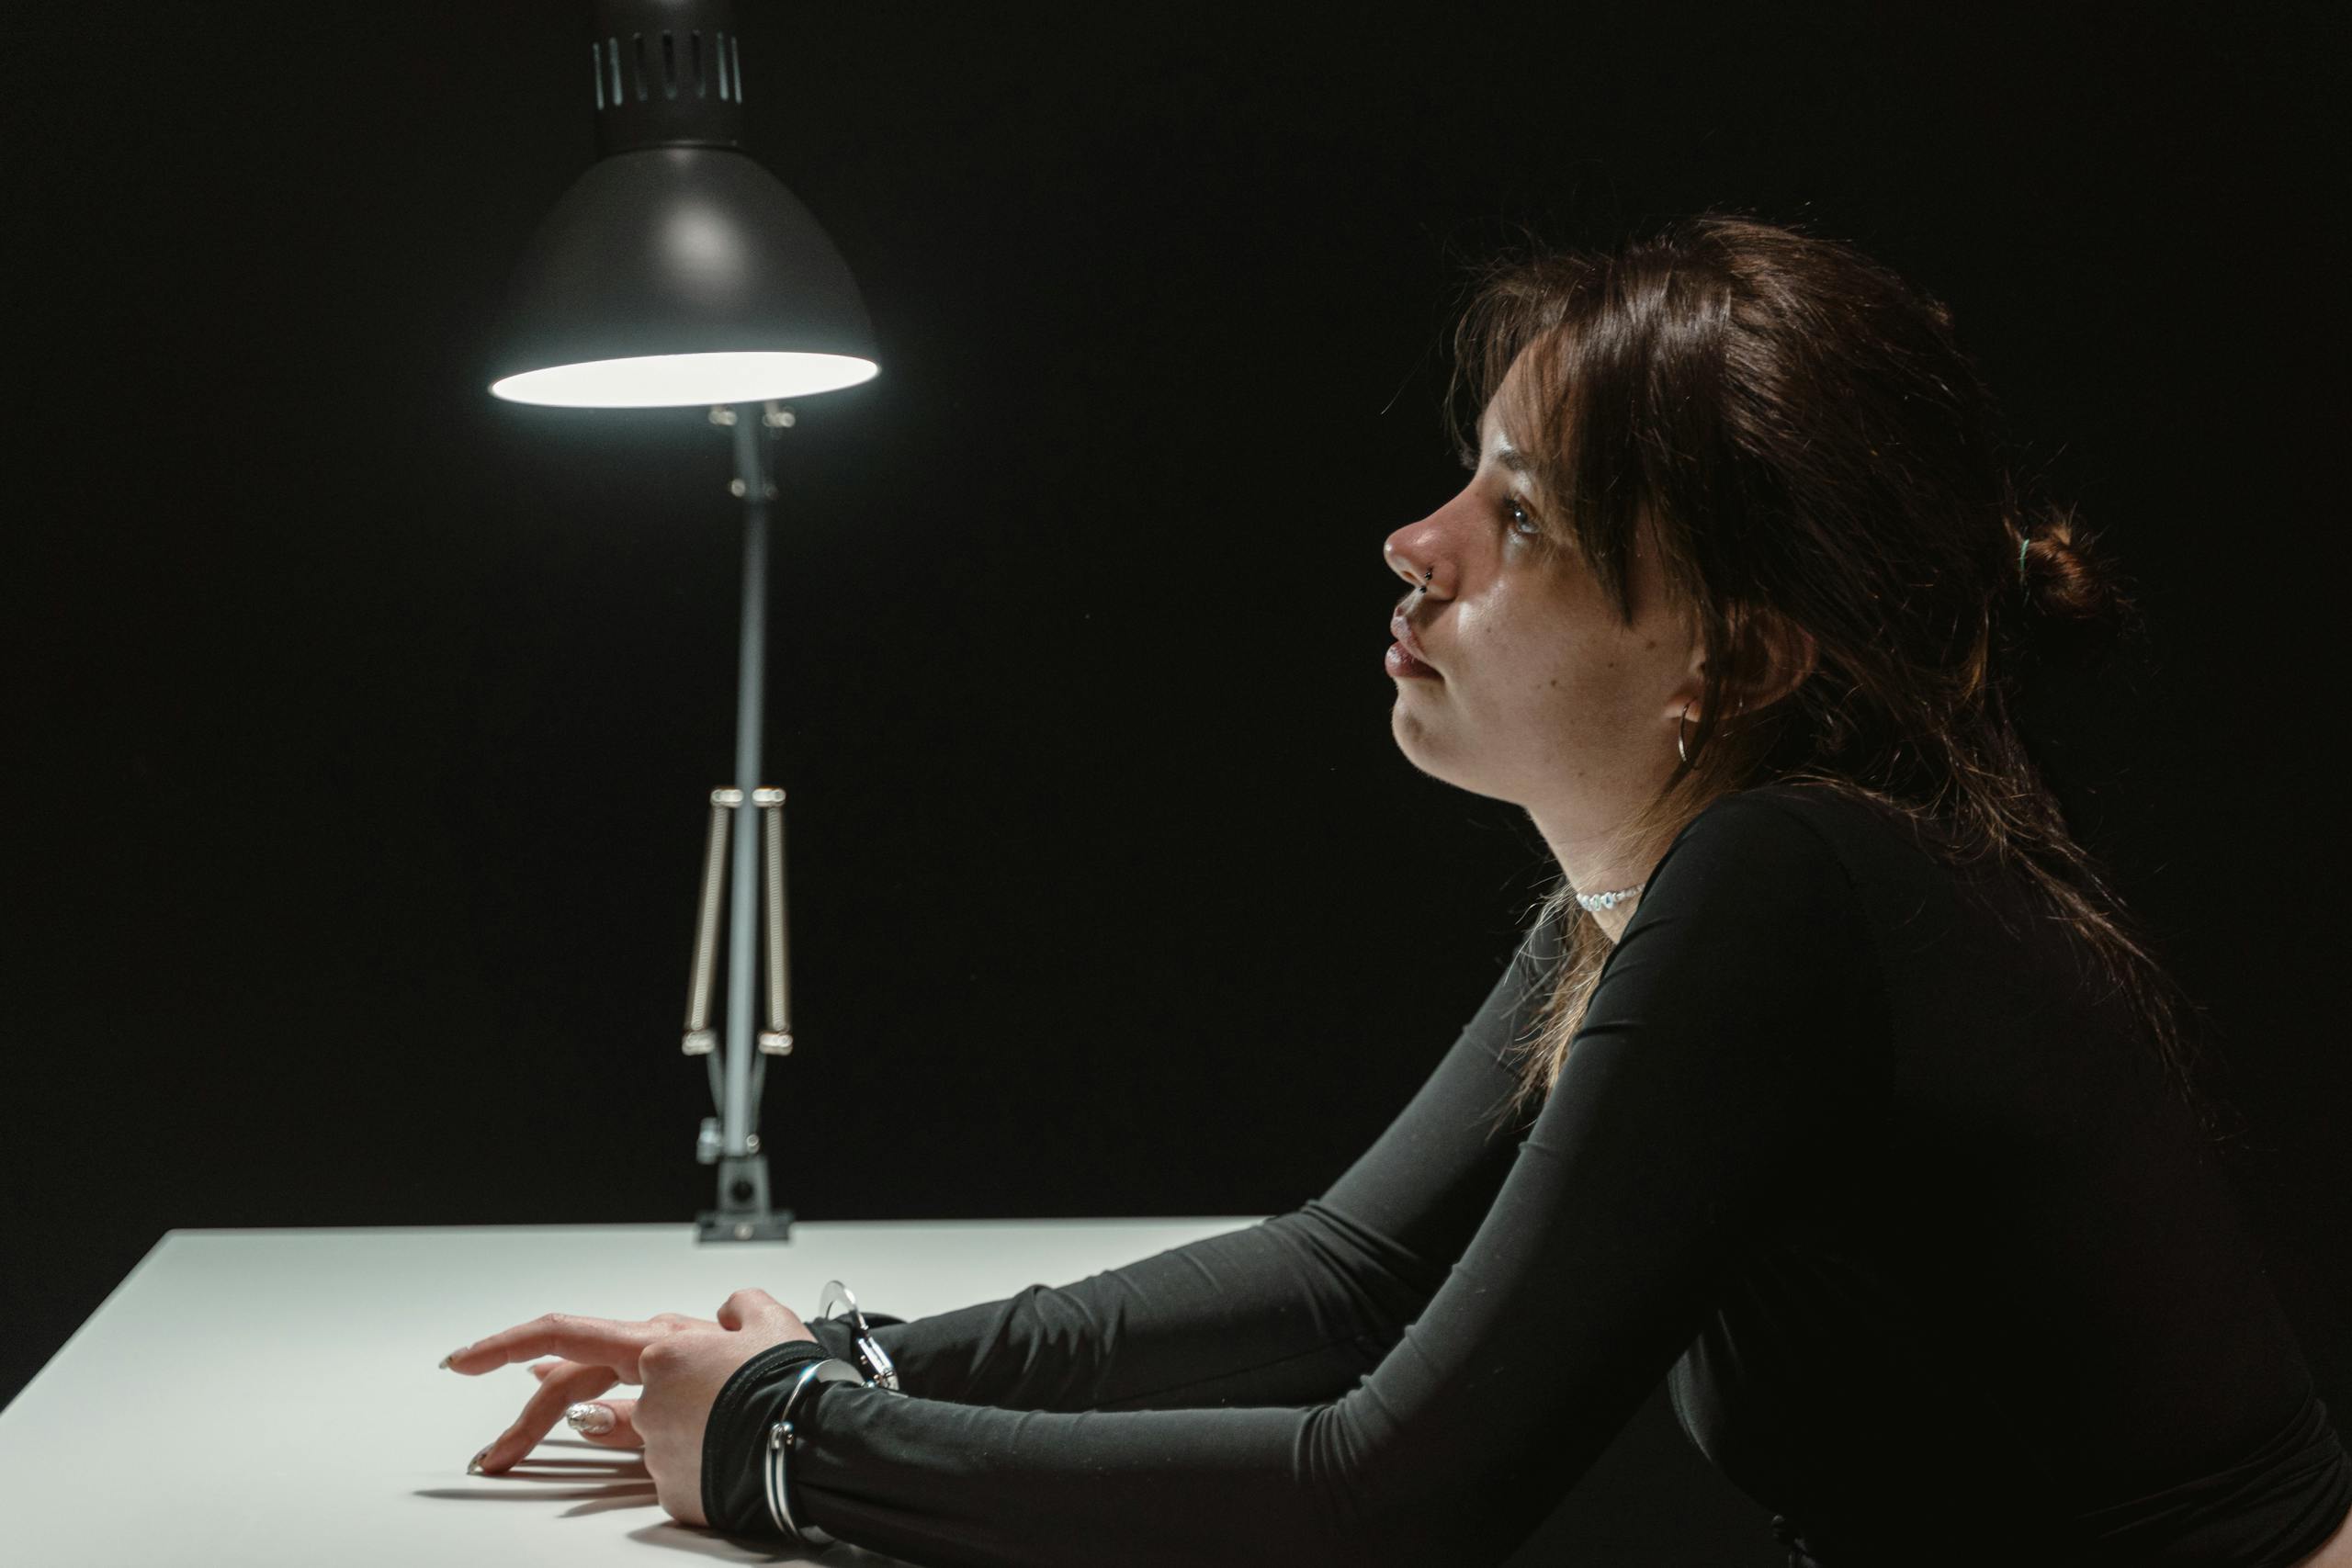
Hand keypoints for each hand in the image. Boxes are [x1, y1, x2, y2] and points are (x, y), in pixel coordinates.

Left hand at [444, 1287, 815, 1527]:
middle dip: (524, 1427)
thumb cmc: (793, 1380)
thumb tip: (724, 1315)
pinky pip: (671, 1467)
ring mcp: (655, 1446)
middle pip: (571, 1400)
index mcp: (660, 1345)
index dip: (506, 1343)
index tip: (460, 1360)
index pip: (566, 1333)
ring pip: (636, 1433)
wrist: (817, 1441)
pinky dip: (697, 1455)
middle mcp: (645, 1396)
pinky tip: (734, 1450)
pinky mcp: (671, 1489)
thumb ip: (736, 1309)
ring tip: (707, 1419)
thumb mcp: (768, 1321)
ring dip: (656, 1428)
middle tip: (491, 1456)